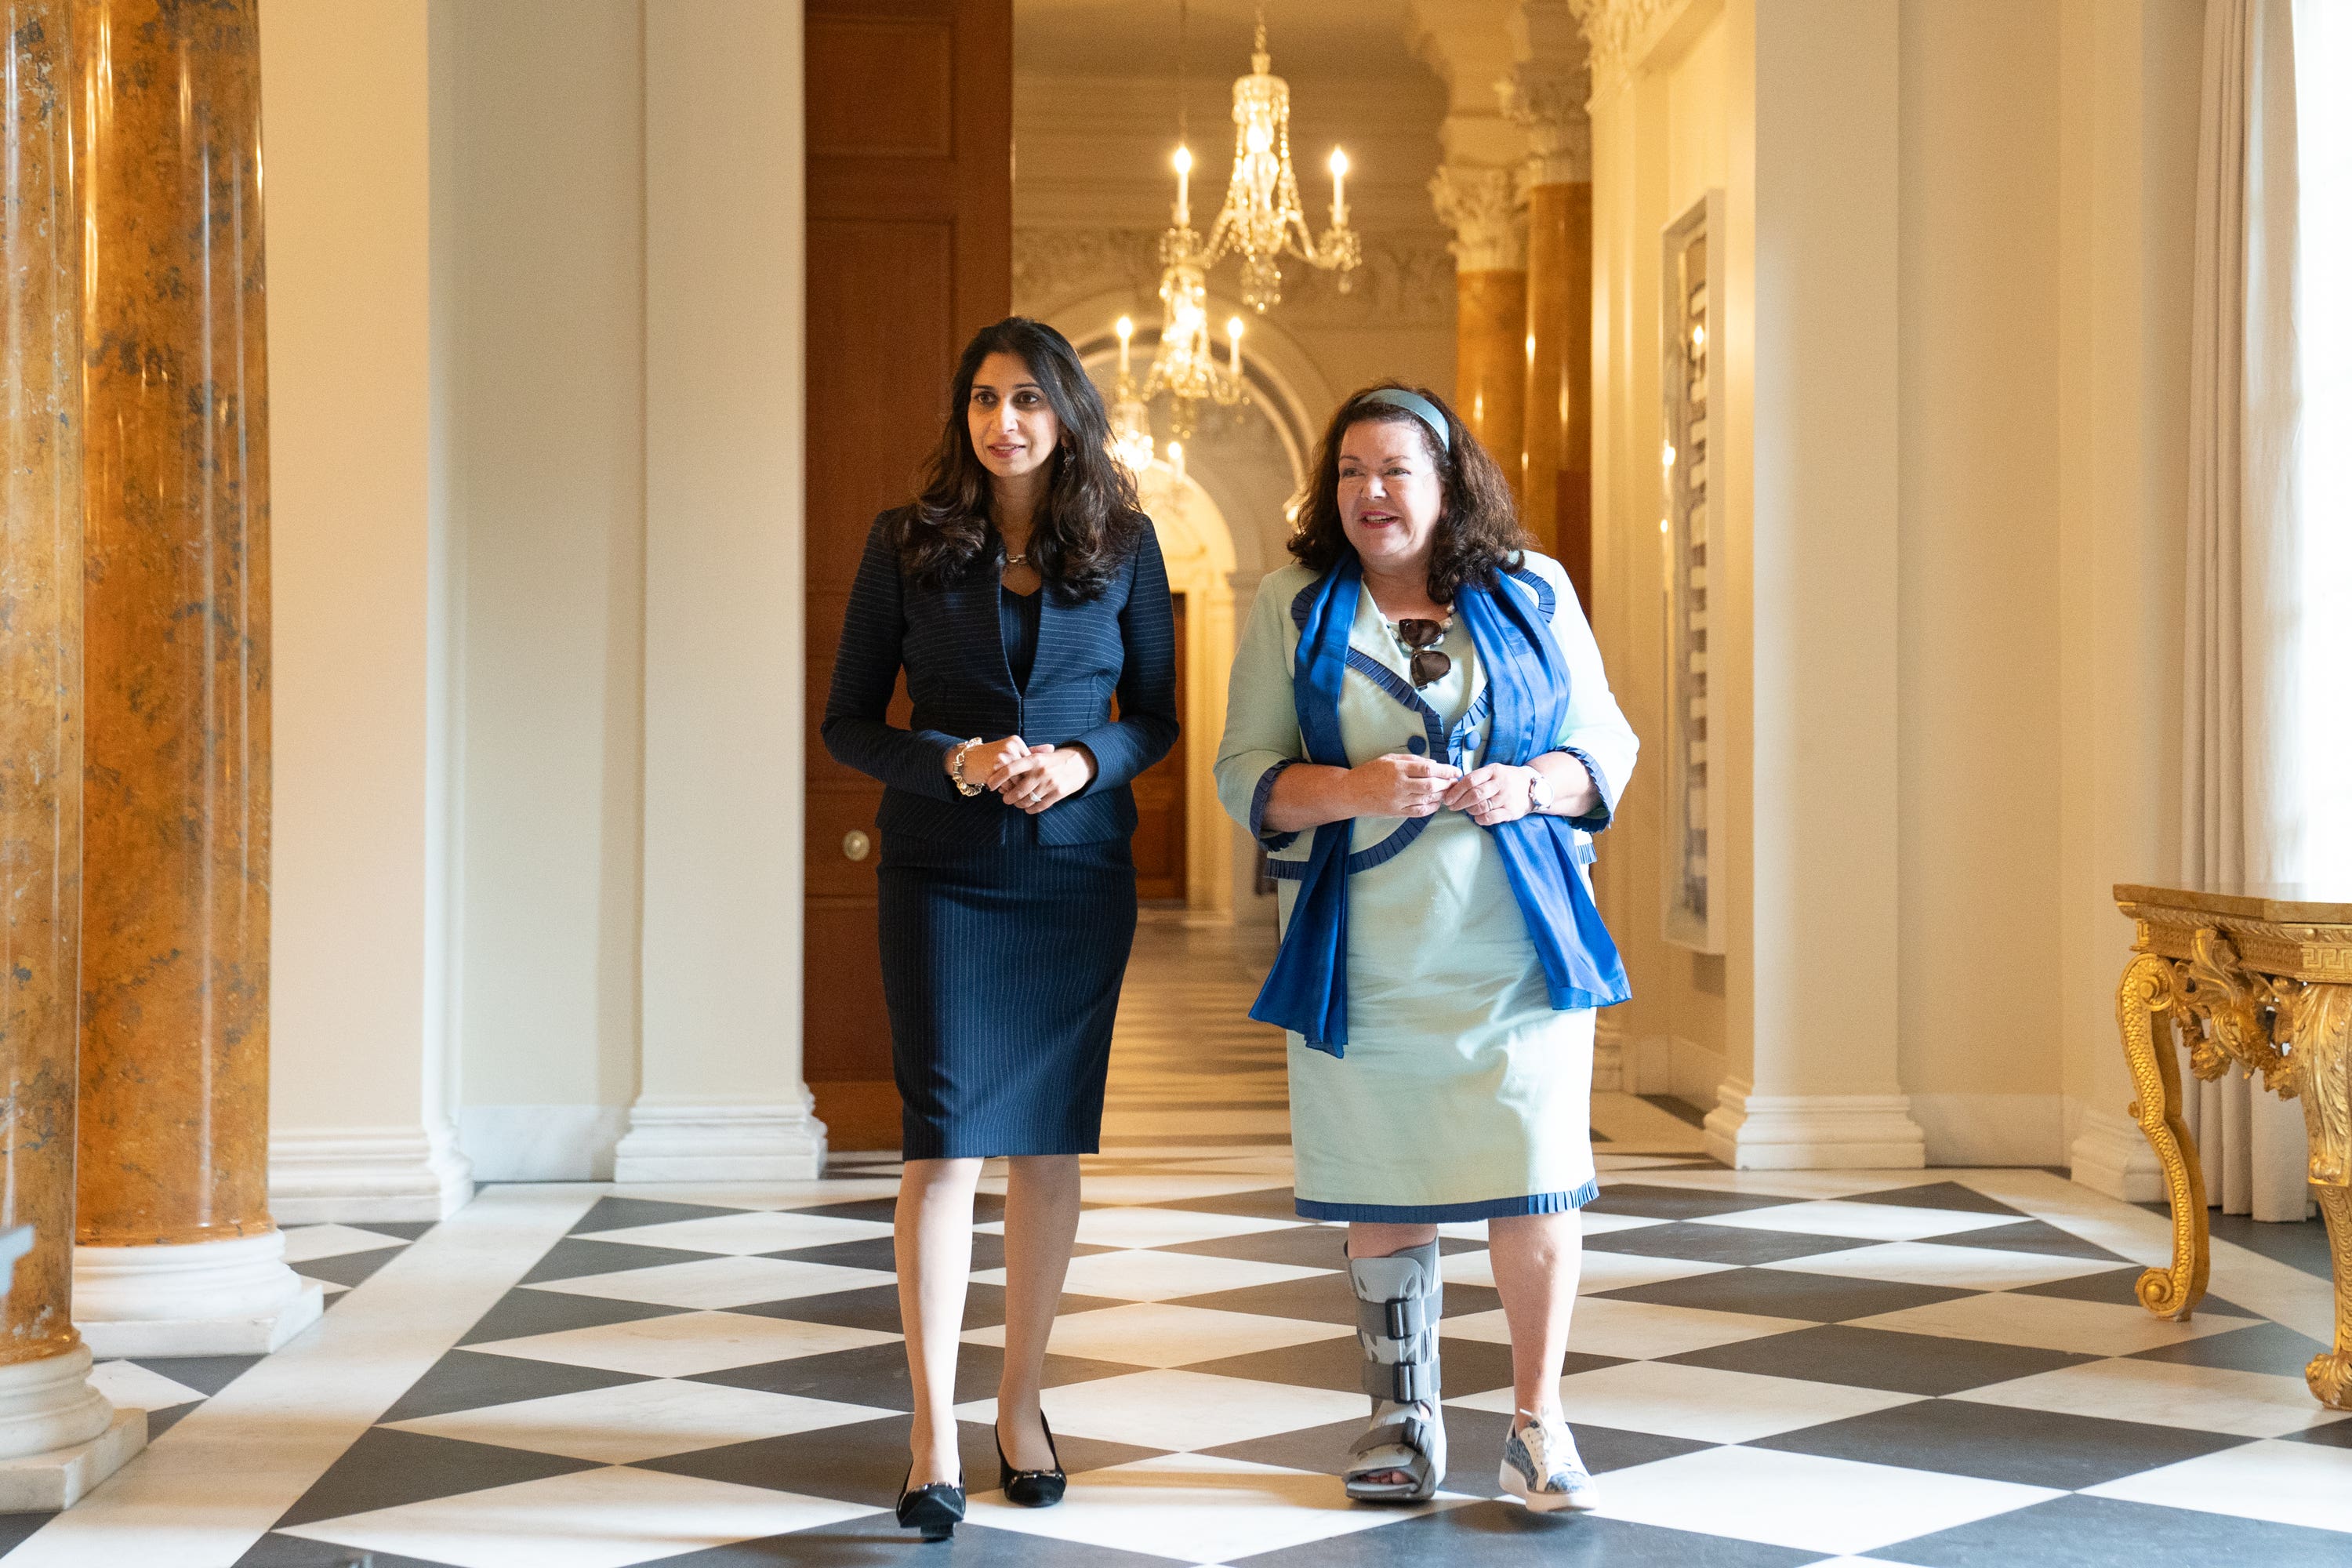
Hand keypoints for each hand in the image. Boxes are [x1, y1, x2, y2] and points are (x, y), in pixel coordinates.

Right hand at [950, 735, 1028, 790]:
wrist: (966, 760)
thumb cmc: (990, 758)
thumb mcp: (1009, 752)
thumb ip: (1028, 753)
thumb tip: (1051, 750)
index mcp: (1016, 741)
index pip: (1032, 764)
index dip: (1026, 775)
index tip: (1019, 778)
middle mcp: (1011, 747)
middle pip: (1026, 772)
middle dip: (1020, 782)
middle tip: (1011, 784)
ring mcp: (1003, 756)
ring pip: (1018, 780)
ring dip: (1012, 787)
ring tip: (1003, 784)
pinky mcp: (995, 768)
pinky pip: (1008, 785)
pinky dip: (1004, 789)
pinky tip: (996, 785)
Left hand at [988, 743, 1095, 813]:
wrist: (1080, 763)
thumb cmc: (1055, 759)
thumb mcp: (1040, 755)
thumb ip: (1023, 760)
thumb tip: (1000, 767)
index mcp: (1034, 759)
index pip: (1010, 769)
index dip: (997, 778)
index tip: (990, 785)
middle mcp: (1041, 771)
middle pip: (1017, 790)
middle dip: (1008, 797)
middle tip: (1005, 798)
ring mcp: (1050, 783)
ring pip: (1027, 800)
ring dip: (1019, 804)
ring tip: (1017, 803)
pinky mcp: (1058, 793)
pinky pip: (1039, 806)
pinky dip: (1031, 809)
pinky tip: (1028, 808)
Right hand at [1347, 753, 1461, 818]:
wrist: (1350, 792)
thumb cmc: (1369, 773)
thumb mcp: (1389, 758)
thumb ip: (1412, 760)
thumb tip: (1433, 764)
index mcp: (1398, 769)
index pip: (1428, 769)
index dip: (1446, 770)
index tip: (1455, 770)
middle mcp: (1399, 785)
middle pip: (1431, 785)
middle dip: (1447, 783)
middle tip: (1455, 781)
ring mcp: (1398, 801)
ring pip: (1428, 799)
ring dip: (1442, 795)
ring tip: (1448, 791)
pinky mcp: (1397, 812)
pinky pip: (1419, 812)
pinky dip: (1432, 807)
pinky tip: (1436, 802)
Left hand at [1443, 763, 1537, 826]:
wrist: (1533, 787)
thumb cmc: (1508, 779)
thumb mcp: (1495, 771)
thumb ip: (1477, 777)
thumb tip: (1454, 787)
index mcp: (1494, 771)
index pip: (1470, 780)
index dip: (1456, 790)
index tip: (1448, 797)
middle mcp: (1501, 783)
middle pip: (1475, 794)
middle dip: (1459, 802)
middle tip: (1451, 806)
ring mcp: (1506, 798)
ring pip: (1481, 807)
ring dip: (1469, 810)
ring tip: (1466, 809)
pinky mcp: (1511, 811)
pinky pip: (1491, 817)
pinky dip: (1480, 819)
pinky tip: (1477, 817)